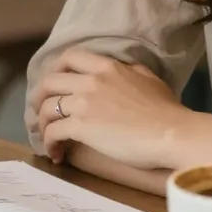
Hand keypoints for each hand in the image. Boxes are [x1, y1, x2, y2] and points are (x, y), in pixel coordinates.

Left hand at [28, 49, 189, 168]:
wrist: (172, 133)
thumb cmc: (167, 111)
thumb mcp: (150, 80)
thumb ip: (131, 72)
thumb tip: (126, 71)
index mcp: (107, 67)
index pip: (70, 58)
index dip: (55, 70)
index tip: (53, 84)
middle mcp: (91, 80)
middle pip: (50, 81)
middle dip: (39, 96)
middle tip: (39, 111)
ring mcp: (85, 103)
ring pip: (47, 107)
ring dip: (42, 123)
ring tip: (47, 137)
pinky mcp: (82, 127)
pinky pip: (53, 131)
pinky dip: (50, 143)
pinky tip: (56, 153)